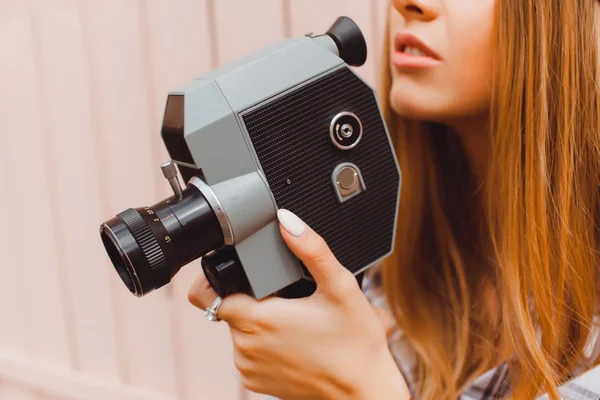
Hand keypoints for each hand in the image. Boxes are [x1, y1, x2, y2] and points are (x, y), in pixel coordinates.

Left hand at [188, 209, 409, 399]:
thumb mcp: (340, 287)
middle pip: (226, 306)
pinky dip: (262, 343)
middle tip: (285, 296)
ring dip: (257, 320)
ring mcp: (248, 367)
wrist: (362, 391)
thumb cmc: (355, 344)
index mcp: (259, 319)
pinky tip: (291, 340)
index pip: (206, 293)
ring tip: (292, 319)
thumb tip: (287, 220)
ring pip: (236, 329)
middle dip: (250, 296)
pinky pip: (247, 352)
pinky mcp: (254, 382)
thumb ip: (311, 249)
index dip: (214, 276)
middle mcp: (245, 346)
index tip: (234, 270)